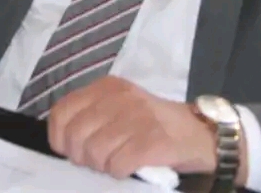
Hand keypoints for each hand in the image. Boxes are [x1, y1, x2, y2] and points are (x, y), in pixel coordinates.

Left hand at [47, 76, 245, 180]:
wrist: (200, 134)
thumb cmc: (153, 125)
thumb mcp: (119, 108)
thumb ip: (91, 117)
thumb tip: (63, 142)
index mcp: (107, 87)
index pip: (61, 112)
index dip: (60, 139)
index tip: (71, 151)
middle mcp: (120, 98)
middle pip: (75, 137)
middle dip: (83, 157)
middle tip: (100, 161)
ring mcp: (137, 117)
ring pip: (95, 154)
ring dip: (104, 167)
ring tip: (118, 162)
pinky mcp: (153, 140)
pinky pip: (118, 165)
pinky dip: (121, 172)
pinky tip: (132, 167)